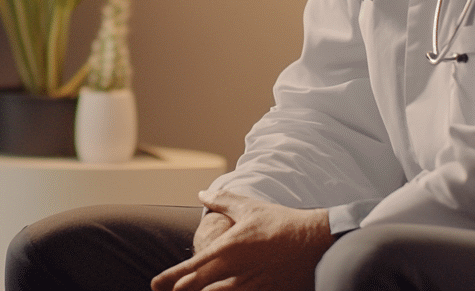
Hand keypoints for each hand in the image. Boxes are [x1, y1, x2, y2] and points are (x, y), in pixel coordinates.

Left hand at [151, 191, 330, 290]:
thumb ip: (222, 201)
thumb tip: (202, 193)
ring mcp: (251, 287)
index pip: (191, 268)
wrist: (318, 242)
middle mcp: (235, 271)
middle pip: (198, 289)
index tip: (156, 284)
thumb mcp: (249, 207)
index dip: (170, 278)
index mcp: (227, 249)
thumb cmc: (282, 222)